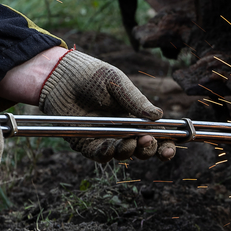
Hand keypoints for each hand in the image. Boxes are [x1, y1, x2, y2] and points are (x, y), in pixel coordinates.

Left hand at [38, 50, 175, 161]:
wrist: (59, 76)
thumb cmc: (90, 75)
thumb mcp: (117, 82)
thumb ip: (136, 100)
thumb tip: (159, 115)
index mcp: (135, 116)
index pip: (156, 135)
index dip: (166, 145)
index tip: (171, 146)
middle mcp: (122, 130)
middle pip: (143, 149)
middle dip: (149, 150)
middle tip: (148, 140)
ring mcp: (105, 138)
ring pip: (123, 155)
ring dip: (130, 151)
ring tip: (131, 141)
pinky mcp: (86, 143)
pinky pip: (100, 155)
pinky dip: (107, 154)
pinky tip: (110, 146)